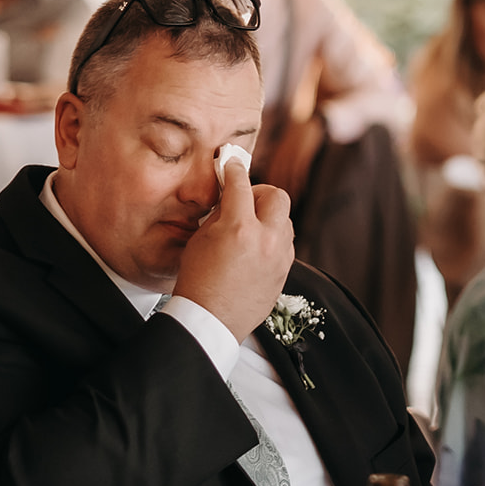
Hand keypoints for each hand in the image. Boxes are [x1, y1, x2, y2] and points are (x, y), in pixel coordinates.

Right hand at [173, 156, 294, 339]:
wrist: (210, 320)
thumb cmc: (197, 280)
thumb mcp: (201, 239)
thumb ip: (220, 214)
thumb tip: (231, 197)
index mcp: (239, 229)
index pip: (241, 184)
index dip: (234, 169)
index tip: (231, 164)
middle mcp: (266, 240)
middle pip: (278, 196)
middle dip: (260, 193)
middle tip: (245, 201)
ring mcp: (279, 257)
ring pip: (286, 220)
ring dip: (269, 217)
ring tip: (249, 227)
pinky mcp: (285, 271)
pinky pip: (287, 243)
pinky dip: (274, 238)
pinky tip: (256, 247)